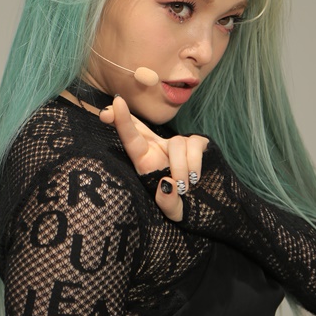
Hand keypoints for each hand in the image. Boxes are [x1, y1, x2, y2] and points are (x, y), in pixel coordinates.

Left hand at [100, 95, 208, 221]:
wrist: (210, 201)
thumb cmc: (185, 202)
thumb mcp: (175, 211)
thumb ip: (168, 204)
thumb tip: (167, 185)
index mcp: (147, 162)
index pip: (130, 140)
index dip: (119, 123)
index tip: (105, 113)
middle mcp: (158, 148)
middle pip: (139, 128)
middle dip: (125, 118)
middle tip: (116, 104)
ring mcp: (177, 142)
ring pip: (175, 144)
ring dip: (180, 169)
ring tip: (185, 188)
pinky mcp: (197, 141)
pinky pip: (193, 146)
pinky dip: (194, 165)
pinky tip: (195, 178)